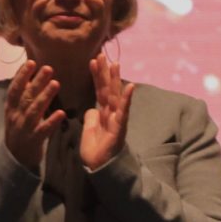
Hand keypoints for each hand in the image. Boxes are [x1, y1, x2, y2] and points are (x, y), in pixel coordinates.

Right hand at [2, 58, 65, 173]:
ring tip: (56, 83)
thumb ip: (22, 99)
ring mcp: (24, 128)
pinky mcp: (33, 139)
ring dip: (44, 96)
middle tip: (48, 68)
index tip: (31, 62)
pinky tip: (61, 113)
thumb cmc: (19, 132)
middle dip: (36, 81)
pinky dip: (51, 121)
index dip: (21, 76)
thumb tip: (31, 79)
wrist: (15, 159)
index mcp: (10, 108)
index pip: (15, 89)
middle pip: (26, 96)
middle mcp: (15, 116)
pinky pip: (43, 129)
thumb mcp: (15, 114)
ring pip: (34, 110)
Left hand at [80, 51, 134, 170]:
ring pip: (115, 96)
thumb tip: (91, 108)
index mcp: (103, 112)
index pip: (100, 90)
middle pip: (108, 88)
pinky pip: (123, 111)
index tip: (92, 60)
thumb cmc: (97, 150)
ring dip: (115, 80)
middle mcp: (111, 113)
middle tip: (101, 54)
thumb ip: (92, 117)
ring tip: (115, 64)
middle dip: (105, 72)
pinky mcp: (120, 127)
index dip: (97, 76)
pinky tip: (130, 86)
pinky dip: (126, 99)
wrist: (101, 167)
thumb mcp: (90, 129)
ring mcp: (117, 119)